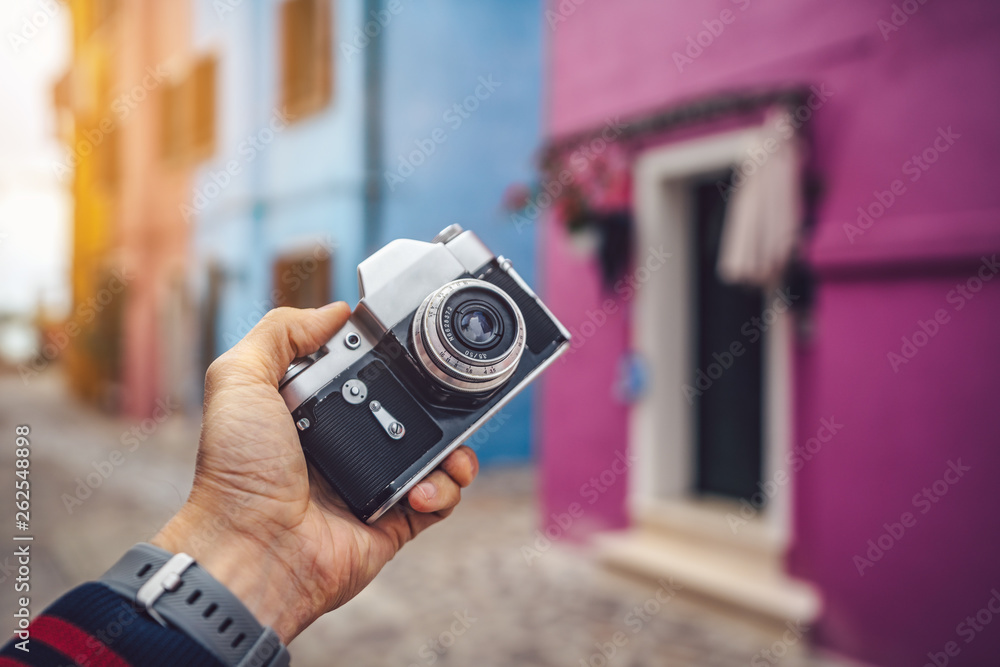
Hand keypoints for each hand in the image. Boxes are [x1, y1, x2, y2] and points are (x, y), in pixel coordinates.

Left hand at [151, 304, 478, 642]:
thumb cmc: (235, 472)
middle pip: (409, 411)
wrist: (251, 551)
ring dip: (453, 448)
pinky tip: (426, 487)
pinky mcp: (393, 521)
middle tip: (445, 397)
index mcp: (313, 412)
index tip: (414, 349)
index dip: (393, 360)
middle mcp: (346, 445)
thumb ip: (279, 334)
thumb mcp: (238, 380)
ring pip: (434, 454)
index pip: (366, 375)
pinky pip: (437, 499)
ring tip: (449, 451)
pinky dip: (445, 489)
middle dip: (435, 401)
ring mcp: (372, 483)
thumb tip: (334, 311)